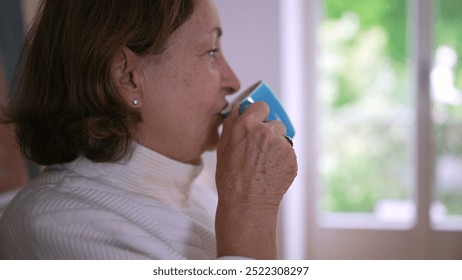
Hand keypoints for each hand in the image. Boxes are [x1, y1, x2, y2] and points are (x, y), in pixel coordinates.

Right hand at [215, 102, 296, 258]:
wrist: (246, 204)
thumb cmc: (230, 178)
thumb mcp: (223, 147)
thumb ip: (231, 123)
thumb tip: (239, 107)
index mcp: (247, 125)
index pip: (261, 106)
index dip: (258, 114)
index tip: (256, 123)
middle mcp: (266, 132)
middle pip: (274, 123)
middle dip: (268, 132)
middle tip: (258, 150)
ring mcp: (282, 145)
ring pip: (283, 138)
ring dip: (276, 146)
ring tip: (264, 163)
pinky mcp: (292, 159)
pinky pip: (288, 153)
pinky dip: (282, 160)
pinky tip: (270, 171)